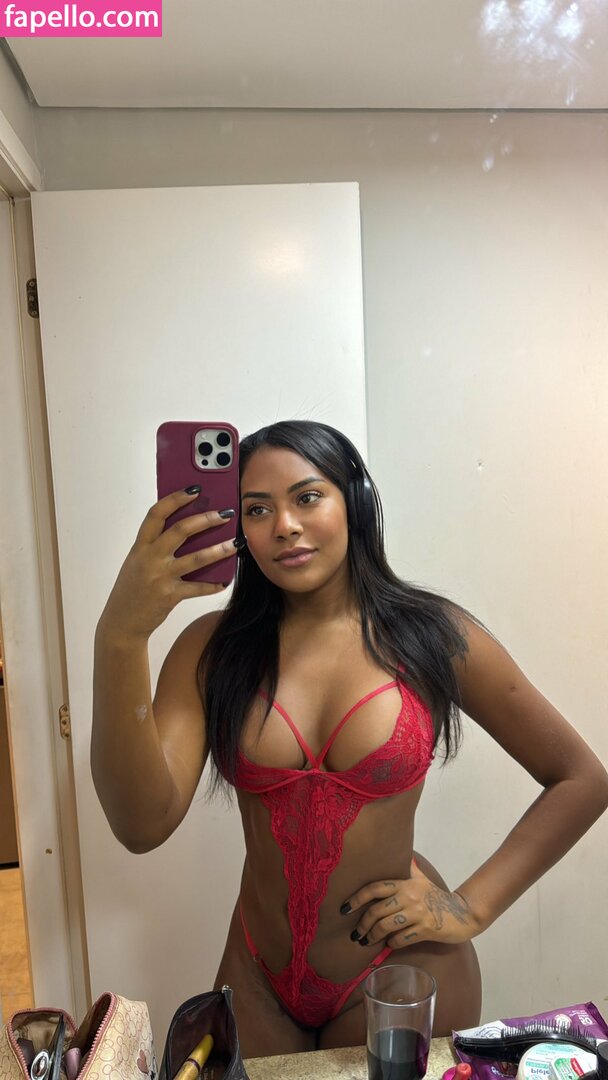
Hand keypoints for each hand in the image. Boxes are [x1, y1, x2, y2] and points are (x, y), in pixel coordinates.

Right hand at [98, 488, 236, 641]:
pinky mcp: (169, 596)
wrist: (122, 622)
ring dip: (219, 550)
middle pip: (181, 530)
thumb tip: (190, 528)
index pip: (156, 514)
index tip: (194, 490)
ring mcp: (160, 577)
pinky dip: (213, 584)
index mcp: (140, 545)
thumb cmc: (133, 587)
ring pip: (196, 558)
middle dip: (206, 519)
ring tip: (235, 543)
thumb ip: (156, 545)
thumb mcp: (138, 561)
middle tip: (225, 514)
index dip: (175, 499)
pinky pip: (198, 587)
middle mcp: (150, 558)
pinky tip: (225, 580)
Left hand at [341, 859, 476, 948]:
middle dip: (362, 924)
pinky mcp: (425, 930)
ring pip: (386, 926)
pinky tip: (388, 944)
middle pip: (377, 910)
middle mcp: (409, 896)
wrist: (461, 914)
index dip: (356, 898)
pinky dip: (391, 943)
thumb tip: (402, 854)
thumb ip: (409, 868)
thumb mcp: (422, 879)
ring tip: (366, 941)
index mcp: (405, 883)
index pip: (375, 888)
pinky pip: (400, 939)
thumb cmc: (437, 897)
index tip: (344, 909)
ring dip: (373, 936)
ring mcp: (417, 914)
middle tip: (356, 934)